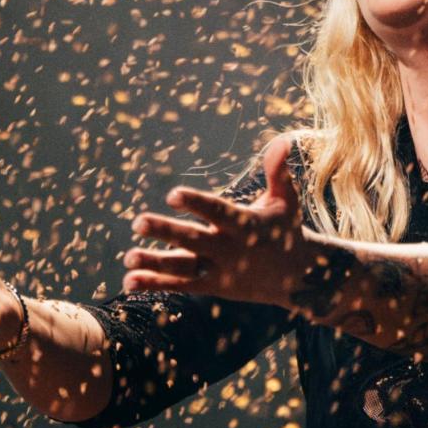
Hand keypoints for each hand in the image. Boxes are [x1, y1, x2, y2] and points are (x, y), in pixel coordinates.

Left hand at [123, 134, 321, 309]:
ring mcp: (220, 270)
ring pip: (183, 267)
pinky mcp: (213, 286)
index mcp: (245, 224)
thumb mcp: (285, 201)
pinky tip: (129, 280)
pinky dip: (156, 283)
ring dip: (154, 263)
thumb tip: (282, 141)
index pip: (217, 212)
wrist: (298, 278)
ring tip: (128, 256)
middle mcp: (230, 248)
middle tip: (138, 221)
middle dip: (166, 231)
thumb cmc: (287, 230)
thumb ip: (278, 172)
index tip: (172, 194)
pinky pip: (181, 285)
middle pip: (193, 239)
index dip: (196, 203)